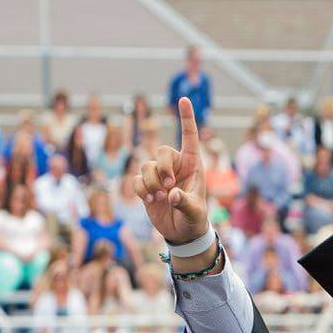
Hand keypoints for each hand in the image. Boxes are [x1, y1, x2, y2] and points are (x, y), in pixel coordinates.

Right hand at [133, 97, 207, 243]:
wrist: (182, 233)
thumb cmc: (194, 219)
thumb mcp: (195, 212)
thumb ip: (184, 202)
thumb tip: (172, 195)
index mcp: (192, 165)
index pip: (189, 137)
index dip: (187, 118)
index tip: (184, 98)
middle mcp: (175, 166)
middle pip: (161, 150)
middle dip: (162, 167)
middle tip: (168, 185)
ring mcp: (159, 175)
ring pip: (146, 166)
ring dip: (151, 183)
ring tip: (160, 198)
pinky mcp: (146, 186)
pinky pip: (136, 180)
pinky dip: (141, 190)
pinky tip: (150, 201)